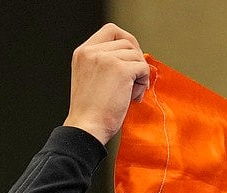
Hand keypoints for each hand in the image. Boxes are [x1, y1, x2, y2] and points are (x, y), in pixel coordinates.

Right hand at [64, 23, 149, 144]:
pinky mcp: (120, 70)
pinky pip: (143, 68)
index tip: (132, 59)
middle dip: (136, 60)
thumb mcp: (91, 78)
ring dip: (139, 75)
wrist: (87, 128)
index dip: (127, 41)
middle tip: (134, 80)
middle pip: (127, 42)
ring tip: (130, 94)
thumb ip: (105, 63)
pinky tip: (133, 98)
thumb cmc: (91, 111)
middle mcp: (92, 51)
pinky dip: (143, 83)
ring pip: (136, 55)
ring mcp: (106, 59)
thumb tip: (134, 57)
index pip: (111, 31)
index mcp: (83, 52)